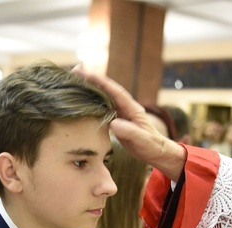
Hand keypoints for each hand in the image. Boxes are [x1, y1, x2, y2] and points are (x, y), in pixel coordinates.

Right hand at [72, 66, 185, 180]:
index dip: (101, 82)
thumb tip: (114, 123)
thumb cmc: (151, 146)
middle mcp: (125, 107)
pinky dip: (92, 103)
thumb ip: (130, 131)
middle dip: (92, 80)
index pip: (115, 91)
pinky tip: (82, 101)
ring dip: (90, 90)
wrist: (156, 152)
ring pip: (103, 98)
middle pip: (107, 90)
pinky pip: (102, 108)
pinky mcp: (116, 121)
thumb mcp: (142, 140)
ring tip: (74, 83)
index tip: (87, 74)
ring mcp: (121, 113)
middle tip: (75, 71)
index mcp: (132, 108)